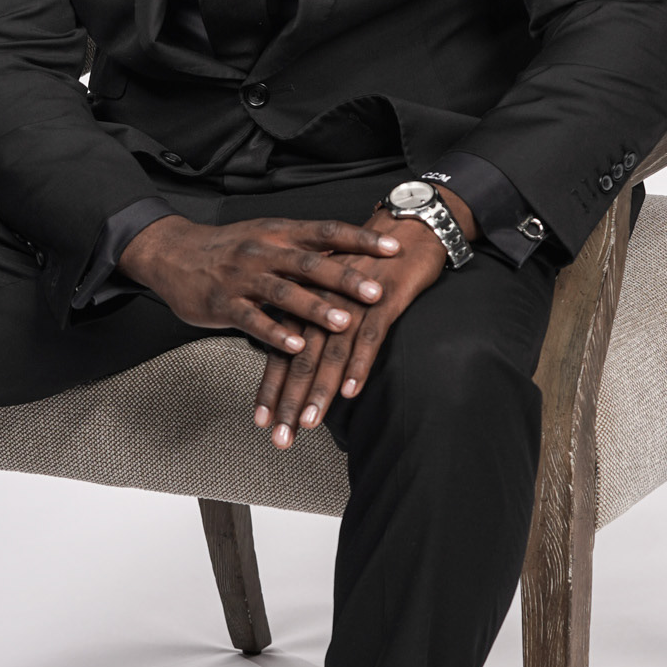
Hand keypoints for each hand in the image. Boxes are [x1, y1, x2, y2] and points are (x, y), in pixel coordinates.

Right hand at [119, 214, 400, 356]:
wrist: (173, 253)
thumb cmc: (230, 248)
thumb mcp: (268, 236)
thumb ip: (305, 246)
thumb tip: (353, 250)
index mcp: (280, 233)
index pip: (327, 231)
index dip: (361, 239)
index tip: (394, 246)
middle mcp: (264, 251)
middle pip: (310, 263)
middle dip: (345, 278)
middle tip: (377, 291)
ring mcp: (242, 278)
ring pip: (284, 292)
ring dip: (315, 309)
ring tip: (343, 323)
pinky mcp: (223, 304)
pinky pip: (252, 320)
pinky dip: (275, 333)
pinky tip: (296, 345)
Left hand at [253, 186, 478, 446]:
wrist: (405, 229)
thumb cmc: (368, 265)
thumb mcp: (334, 294)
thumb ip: (316, 324)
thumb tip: (299, 361)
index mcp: (307, 302)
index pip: (282, 352)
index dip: (271, 389)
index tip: (261, 422)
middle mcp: (323, 304)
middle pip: (300, 359)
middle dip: (288, 402)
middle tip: (280, 437)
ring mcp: (352, 302)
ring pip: (329, 354)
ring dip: (318, 392)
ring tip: (309, 422)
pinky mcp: (383, 300)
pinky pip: (368, 338)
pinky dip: (358, 366)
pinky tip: (350, 392)